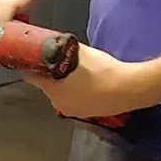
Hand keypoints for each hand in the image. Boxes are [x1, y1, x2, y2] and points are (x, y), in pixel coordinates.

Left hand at [22, 44, 160, 118]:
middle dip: (50, 76)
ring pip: (61, 94)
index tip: (32, 58)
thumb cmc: (103, 70)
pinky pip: (75, 101)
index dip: (31, 66)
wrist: (129, 88)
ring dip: (64, 85)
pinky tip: (88, 84)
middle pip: (47, 86)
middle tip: (60, 64)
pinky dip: (77, 93)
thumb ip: (62, 50)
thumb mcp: (79, 53)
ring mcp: (73, 111)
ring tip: (78, 74)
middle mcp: (58, 103)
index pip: (31, 77)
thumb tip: (54, 45)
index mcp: (52, 89)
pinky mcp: (87, 115)